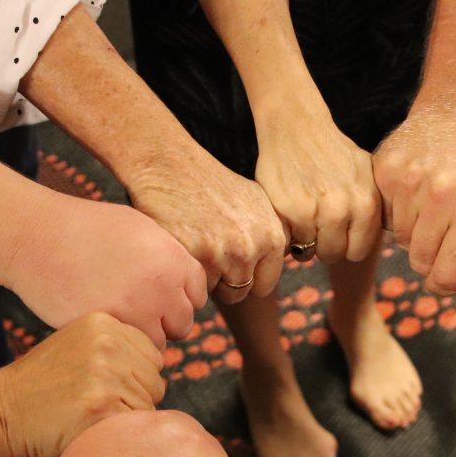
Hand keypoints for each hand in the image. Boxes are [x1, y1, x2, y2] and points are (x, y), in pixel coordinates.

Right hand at [0, 313, 165, 456]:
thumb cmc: (39, 387)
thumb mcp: (77, 346)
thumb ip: (118, 347)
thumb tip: (160, 366)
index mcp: (104, 323)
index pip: (153, 356)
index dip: (133, 378)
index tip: (103, 387)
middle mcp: (108, 343)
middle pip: (155, 381)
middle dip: (134, 398)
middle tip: (94, 404)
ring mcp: (106, 375)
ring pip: (149, 405)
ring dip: (126, 418)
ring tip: (88, 415)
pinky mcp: (102, 407)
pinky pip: (136, 426)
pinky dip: (119, 434)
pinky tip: (88, 428)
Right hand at [10, 197, 207, 348]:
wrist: (35, 235)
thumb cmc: (83, 227)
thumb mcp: (139, 229)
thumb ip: (167, 257)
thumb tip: (184, 284)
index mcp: (173, 259)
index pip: (198, 294)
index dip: (179, 298)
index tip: (160, 298)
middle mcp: (162, 287)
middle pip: (183, 324)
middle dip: (164, 321)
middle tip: (137, 311)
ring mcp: (136, 312)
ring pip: (157, 344)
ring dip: (141, 337)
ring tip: (116, 318)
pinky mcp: (110, 331)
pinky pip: (128, 351)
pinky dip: (118, 345)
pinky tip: (102, 326)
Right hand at [128, 146, 287, 303]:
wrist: (169, 164)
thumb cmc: (210, 184)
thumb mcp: (255, 202)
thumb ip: (269, 236)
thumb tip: (285, 259)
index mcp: (272, 237)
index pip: (263, 285)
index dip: (244, 278)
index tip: (230, 262)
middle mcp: (252, 248)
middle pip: (239, 292)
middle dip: (223, 280)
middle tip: (208, 253)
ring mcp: (222, 254)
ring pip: (215, 291)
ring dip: (204, 277)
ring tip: (195, 245)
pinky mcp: (193, 256)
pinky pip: (193, 285)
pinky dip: (185, 272)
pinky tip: (182, 246)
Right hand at [255, 104, 380, 262]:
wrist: (297, 126)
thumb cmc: (333, 151)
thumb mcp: (366, 175)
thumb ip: (374, 207)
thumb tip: (385, 232)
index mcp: (367, 204)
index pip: (359, 251)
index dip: (347, 245)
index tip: (339, 234)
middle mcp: (343, 210)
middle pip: (335, 255)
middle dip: (325, 246)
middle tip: (317, 227)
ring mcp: (314, 212)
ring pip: (310, 252)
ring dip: (304, 241)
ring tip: (303, 219)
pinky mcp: (288, 210)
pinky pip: (288, 242)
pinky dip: (286, 234)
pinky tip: (289, 214)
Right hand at [373, 102, 455, 293]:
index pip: (449, 276)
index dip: (448, 283)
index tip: (448, 277)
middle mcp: (443, 195)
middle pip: (422, 262)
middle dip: (431, 259)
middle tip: (440, 240)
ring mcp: (410, 182)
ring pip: (401, 242)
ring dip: (414, 236)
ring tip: (429, 213)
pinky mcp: (385, 172)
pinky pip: (384, 218)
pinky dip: (396, 215)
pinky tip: (412, 198)